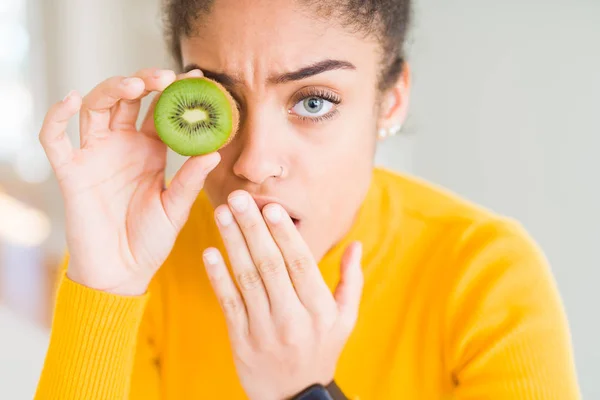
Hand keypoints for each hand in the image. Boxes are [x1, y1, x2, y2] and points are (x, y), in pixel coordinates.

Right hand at [39, 68, 220, 295]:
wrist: (122, 272)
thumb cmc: (151, 240)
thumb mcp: (176, 208)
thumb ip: (190, 180)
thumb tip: (214, 151)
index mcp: (150, 151)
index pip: (161, 111)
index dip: (175, 93)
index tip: (197, 77)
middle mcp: (122, 146)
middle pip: (128, 99)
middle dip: (144, 82)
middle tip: (165, 77)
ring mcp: (95, 155)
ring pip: (96, 108)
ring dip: (112, 90)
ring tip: (135, 85)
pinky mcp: (72, 172)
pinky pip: (55, 139)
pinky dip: (56, 117)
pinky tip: (69, 99)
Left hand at [202, 190, 363, 399]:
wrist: (294, 397)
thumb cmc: (322, 349)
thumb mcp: (346, 318)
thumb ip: (351, 280)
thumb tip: (356, 244)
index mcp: (321, 309)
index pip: (300, 263)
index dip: (284, 233)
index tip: (272, 206)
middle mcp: (293, 318)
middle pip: (270, 265)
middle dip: (252, 228)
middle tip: (238, 198)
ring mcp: (264, 330)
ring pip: (247, 279)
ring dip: (232, 243)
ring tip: (222, 213)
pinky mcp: (241, 340)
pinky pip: (228, 303)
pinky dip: (217, 277)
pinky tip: (209, 252)